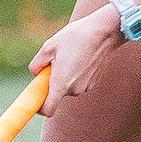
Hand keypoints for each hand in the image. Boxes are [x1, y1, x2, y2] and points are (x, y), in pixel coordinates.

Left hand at [31, 1, 125, 116]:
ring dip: (63, 76)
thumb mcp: (48, 47)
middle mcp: (75, 90)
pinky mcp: (93, 82)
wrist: (104, 31)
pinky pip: (77, 82)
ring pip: (67, 87)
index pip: (48, 109)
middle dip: (51, 82)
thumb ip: (36, 65)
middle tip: (53, 62)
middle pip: (56, 94)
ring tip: (69, 55)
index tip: (36, 97)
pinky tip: (79, 57)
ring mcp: (86, 87)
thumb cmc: (75, 37)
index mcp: (62, 84)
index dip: (39, 108)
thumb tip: (36, 74)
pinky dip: (73, 74)